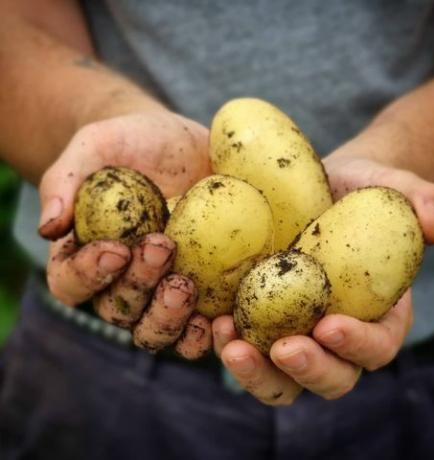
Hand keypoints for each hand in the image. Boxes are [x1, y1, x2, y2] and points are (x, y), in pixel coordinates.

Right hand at [39, 110, 212, 358]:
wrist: (177, 144)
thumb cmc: (129, 143)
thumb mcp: (95, 145)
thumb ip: (66, 181)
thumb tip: (48, 227)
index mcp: (86, 256)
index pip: (71, 282)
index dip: (88, 274)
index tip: (117, 248)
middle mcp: (122, 282)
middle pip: (119, 311)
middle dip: (139, 287)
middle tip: (162, 248)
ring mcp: (163, 290)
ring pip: (158, 329)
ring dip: (172, 320)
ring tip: (189, 290)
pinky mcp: (202, 288)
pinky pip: (203, 324)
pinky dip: (211, 330)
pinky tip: (224, 318)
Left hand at [213, 154, 433, 403]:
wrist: (316, 189)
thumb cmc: (358, 191)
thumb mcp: (389, 186)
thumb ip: (420, 200)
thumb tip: (433, 226)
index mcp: (376, 314)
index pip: (377, 346)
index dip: (357, 345)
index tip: (329, 325)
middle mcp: (335, 334)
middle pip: (330, 377)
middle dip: (307, 370)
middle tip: (281, 348)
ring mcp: (293, 332)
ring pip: (280, 377)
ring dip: (257, 370)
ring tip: (229, 339)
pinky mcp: (258, 320)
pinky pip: (245, 347)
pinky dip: (228, 344)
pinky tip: (211, 319)